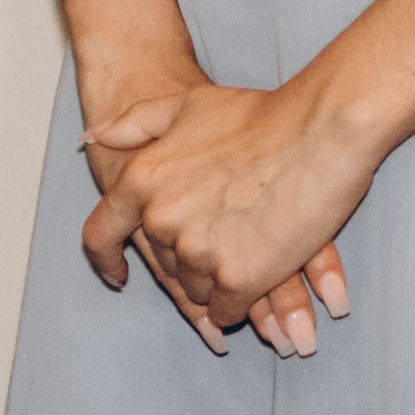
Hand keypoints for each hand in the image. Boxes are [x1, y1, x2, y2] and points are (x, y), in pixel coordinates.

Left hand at [86, 75, 369, 358]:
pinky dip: (240, 302)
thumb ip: (134, 126)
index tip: (119, 274)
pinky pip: (227, 308)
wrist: (321, 129)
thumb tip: (93, 138)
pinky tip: (257, 283)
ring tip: (251, 253)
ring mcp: (198, 251)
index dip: (107, 258)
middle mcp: (160, 219)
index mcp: (141, 178)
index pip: (100, 234)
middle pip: (163, 263)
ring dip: (218, 280)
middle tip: (227, 240)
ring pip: (196, 289)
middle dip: (190, 258)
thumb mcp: (183, 106)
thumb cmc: (260, 115)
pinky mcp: (238, 278)